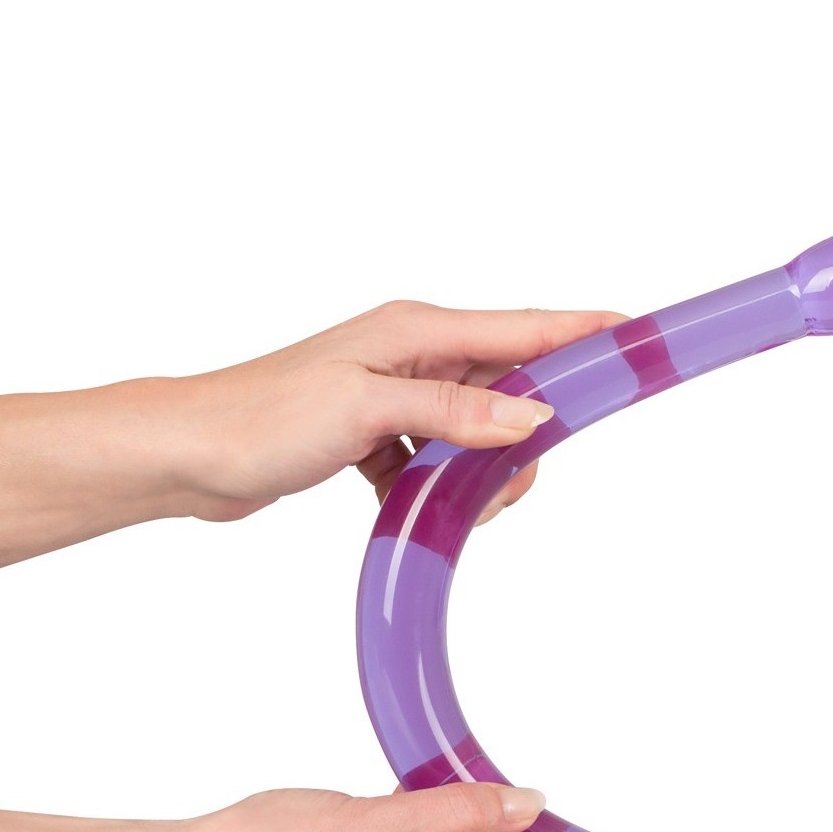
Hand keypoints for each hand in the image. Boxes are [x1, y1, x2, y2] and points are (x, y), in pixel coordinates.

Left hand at [181, 301, 626, 521]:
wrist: (188, 455)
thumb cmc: (260, 417)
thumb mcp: (365, 409)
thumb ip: (453, 413)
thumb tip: (532, 419)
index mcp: (418, 330)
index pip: (527, 328)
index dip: (589, 332)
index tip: (644, 335)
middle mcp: (414, 354)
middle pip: (512, 388)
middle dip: (527, 439)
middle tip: (502, 487)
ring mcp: (396, 395)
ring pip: (479, 432)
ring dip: (480, 474)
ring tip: (448, 503)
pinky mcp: (377, 434)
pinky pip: (439, 461)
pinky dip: (440, 487)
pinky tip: (410, 502)